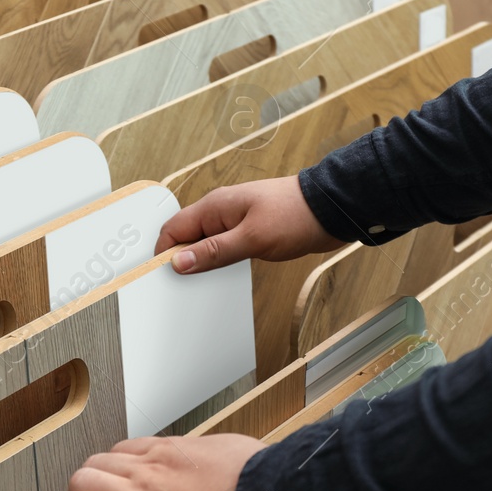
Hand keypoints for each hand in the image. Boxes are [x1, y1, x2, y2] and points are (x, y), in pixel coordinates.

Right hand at [156, 176, 342, 273]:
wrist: (331, 210)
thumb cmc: (295, 215)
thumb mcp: (251, 239)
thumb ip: (214, 251)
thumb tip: (180, 261)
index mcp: (214, 206)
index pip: (173, 229)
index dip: (163, 253)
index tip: (160, 275)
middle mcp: (220, 211)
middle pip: (185, 236)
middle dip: (179, 258)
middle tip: (180, 283)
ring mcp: (234, 220)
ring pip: (204, 242)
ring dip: (199, 260)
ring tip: (200, 281)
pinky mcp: (248, 229)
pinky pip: (222, 245)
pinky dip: (217, 259)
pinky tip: (220, 271)